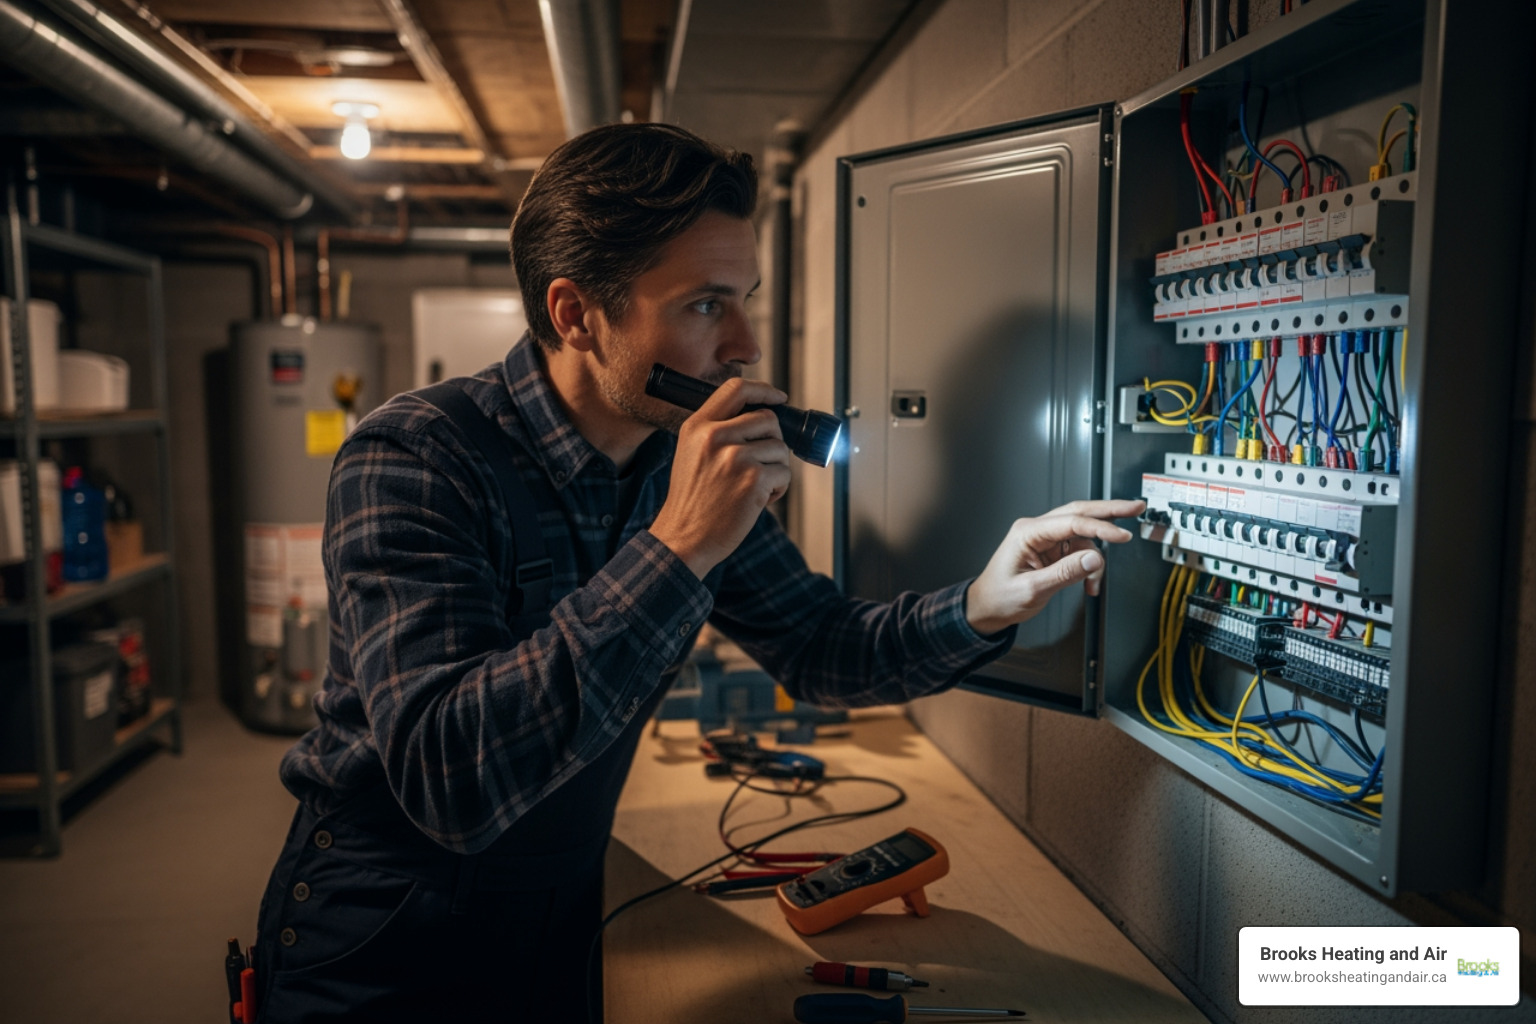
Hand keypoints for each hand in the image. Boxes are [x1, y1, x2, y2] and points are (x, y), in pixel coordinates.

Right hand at [649, 378, 792, 578]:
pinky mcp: (753, 480)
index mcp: (697, 426)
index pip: (736, 389)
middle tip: (762, 462)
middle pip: (768, 418)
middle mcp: (715, 436)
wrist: (684, 538)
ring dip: (776, 468)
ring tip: (755, 486)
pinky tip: (758, 500)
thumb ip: (717, 430)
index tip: (779, 398)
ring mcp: (735, 457)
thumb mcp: (690, 453)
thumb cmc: (692, 500)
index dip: (764, 390)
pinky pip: (784, 473)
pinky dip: (778, 488)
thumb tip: (761, 416)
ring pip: (780, 447)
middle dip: (773, 440)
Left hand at [965, 498, 1146, 635]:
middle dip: (1109, 511)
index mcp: (1027, 532)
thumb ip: (1065, 573)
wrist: (986, 608)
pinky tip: (1088, 582)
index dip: (1100, 528)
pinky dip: (1088, 566)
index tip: (1122, 536)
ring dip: (1095, 560)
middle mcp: (1036, 530)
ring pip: (1083, 537)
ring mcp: (1044, 539)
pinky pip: (1078, 551)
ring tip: (1093, 584)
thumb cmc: (999, 597)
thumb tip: (1093, 559)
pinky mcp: (1051, 550)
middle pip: (1079, 513)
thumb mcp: (1033, 589)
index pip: (1071, 522)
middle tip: (1135, 507)